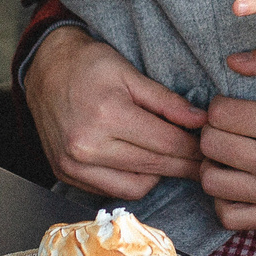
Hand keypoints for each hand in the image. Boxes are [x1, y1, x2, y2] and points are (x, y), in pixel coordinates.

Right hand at [21, 26, 205, 198]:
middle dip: (185, 165)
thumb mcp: (129, 72)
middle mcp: (88, 146)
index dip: (194, 149)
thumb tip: (201, 120)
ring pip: (135, 187)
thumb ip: (166, 101)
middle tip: (204, 162)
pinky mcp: (66, 174)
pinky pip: (112, 189)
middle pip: (154, 167)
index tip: (211, 149)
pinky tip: (142, 164)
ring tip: (170, 160)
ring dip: (158, 177)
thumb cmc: (88, 66)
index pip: (166, 143)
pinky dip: (132, 181)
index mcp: (108, 115)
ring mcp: (74, 164)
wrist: (44, 71)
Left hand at [200, 54, 255, 228]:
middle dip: (212, 132)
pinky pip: (229, 216)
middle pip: (210, 145)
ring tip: (227, 156)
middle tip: (226, 129)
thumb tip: (232, 61)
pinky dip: (223, 201)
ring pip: (212, 181)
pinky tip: (236, 184)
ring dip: (213, 165)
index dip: (218, 105)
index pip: (219, 113)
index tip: (230, 106)